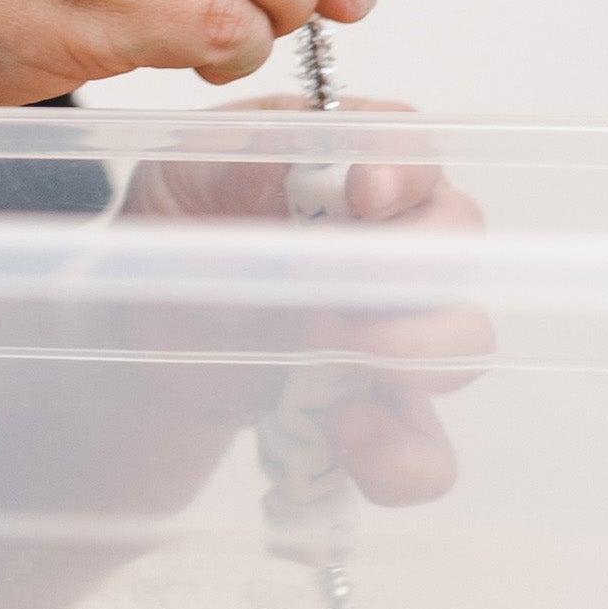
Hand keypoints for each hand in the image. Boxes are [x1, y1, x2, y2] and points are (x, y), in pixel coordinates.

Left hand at [123, 94, 493, 503]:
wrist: (140, 328)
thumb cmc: (175, 229)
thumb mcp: (179, 174)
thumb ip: (236, 160)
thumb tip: (294, 164)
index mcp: (348, 168)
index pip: (412, 150)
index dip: (405, 170)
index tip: (364, 196)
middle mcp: (392, 241)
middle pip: (459, 242)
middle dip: (414, 275)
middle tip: (338, 305)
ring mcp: (395, 327)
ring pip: (467, 342)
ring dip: (419, 360)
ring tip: (337, 367)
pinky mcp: (379, 406)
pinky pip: (429, 448)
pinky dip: (402, 458)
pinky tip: (343, 437)